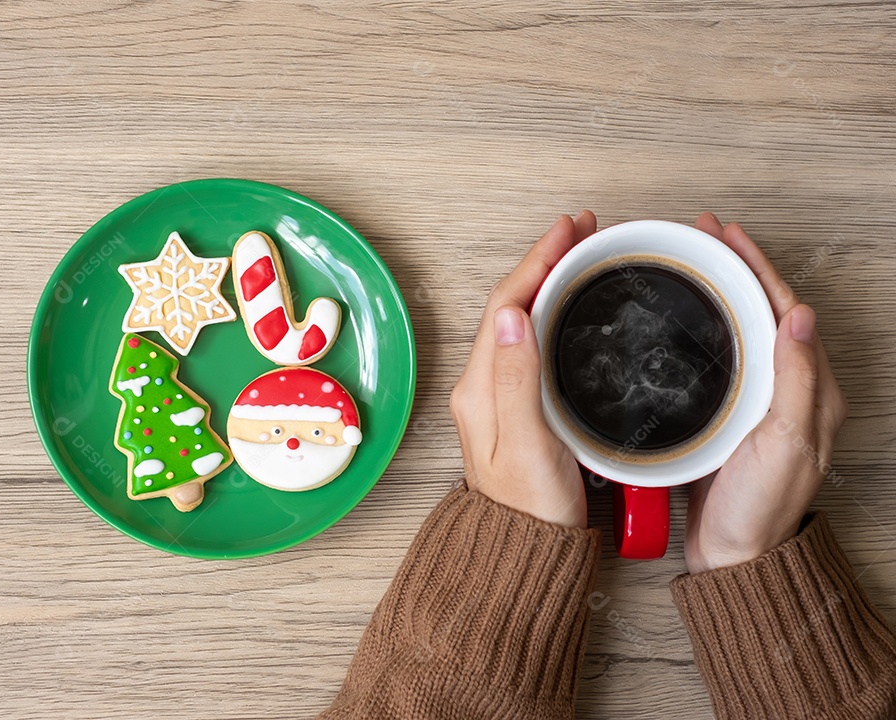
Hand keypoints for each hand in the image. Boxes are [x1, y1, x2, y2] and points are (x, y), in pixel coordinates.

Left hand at [449, 212, 597, 527]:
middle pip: (512, 305)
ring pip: (522, 320)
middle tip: (582, 229)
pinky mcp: (519, 407)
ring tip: (580, 253)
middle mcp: (483, 385)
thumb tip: (515, 315)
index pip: (506, 305)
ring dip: (548, 281)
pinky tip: (572, 308)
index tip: (569, 230)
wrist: (524, 553)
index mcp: (479, 387)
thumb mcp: (525, 443)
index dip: (538, 261)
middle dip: (544, 260)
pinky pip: (532, 343)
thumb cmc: (529, 510)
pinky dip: (553, 313)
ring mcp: (499, 395)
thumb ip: (517, 381)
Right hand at [684, 214, 848, 572]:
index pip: (785, 309)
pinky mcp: (725, 414)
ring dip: (716, 290)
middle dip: (734, 267)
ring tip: (690, 261)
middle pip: (761, 310)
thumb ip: (797, 380)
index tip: (728, 236)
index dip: (757, 268)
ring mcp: (755, 400)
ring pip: (737, 328)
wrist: (731, 554)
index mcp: (809, 389)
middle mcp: (785, 389)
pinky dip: (701, 325)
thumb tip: (801, 316)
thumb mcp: (786, 442)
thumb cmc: (758, 507)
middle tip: (703, 234)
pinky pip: (717, 355)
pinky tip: (682, 317)